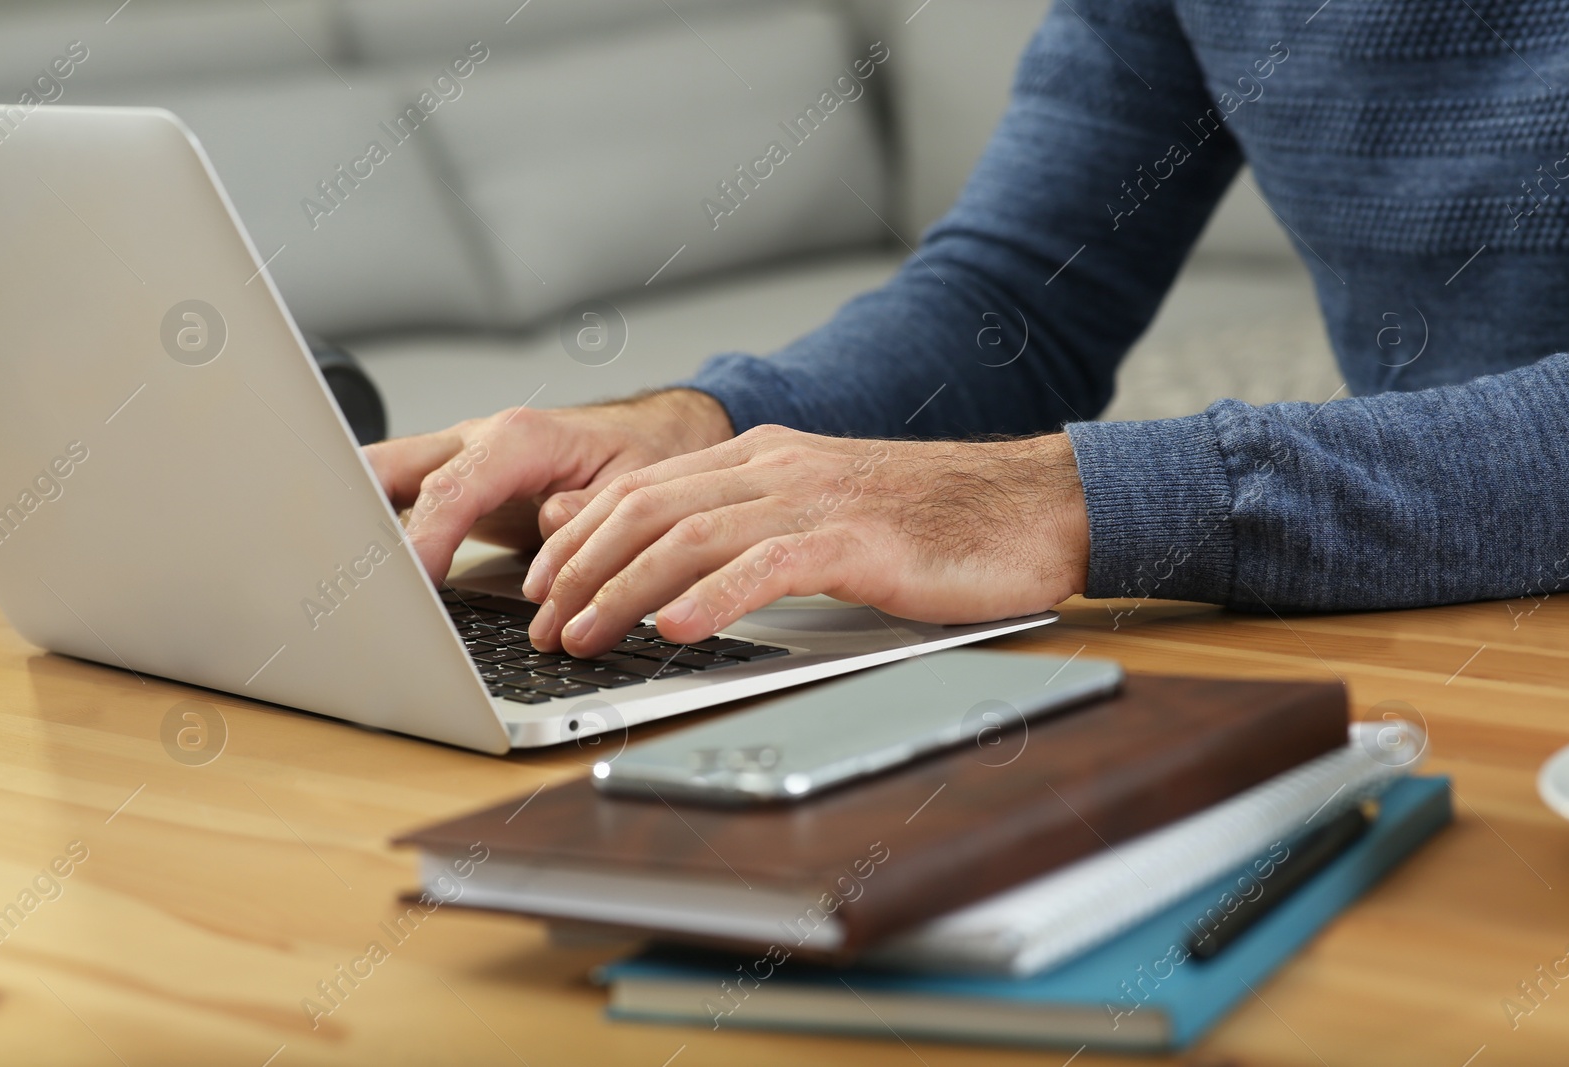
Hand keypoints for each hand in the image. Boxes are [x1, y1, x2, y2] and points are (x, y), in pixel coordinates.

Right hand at [364, 389, 733, 581]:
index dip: (425, 539)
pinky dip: (370, 532)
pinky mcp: (450, 486)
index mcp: (519, 440)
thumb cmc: (640, 455)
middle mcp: (475, 442)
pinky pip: (394, 501)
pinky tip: (358, 575)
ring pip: (377, 480)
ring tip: (335, 581)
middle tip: (343, 577)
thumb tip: (549, 525)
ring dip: (350, 522)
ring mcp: (455, 461)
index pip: (452, 490)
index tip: (412, 585)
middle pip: (386, 470)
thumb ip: (592, 507)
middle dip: (352, 516)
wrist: (646, 436)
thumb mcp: (635, 482)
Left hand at [521, 425, 1090, 656]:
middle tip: (543, 624)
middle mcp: (778, 467)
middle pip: (648, 507)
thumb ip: (740, 527)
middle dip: (580, 569)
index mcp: (762, 459)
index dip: (578, 538)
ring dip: (624, 590)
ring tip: (584, 636)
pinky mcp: (858, 539)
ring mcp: (816, 498)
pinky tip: (674, 630)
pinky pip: (766, 565)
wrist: (1030, 507)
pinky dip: (711, 599)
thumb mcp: (817, 515)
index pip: (643, 489)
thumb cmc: (930, 524)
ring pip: (691, 535)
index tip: (538, 586)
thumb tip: (655, 566)